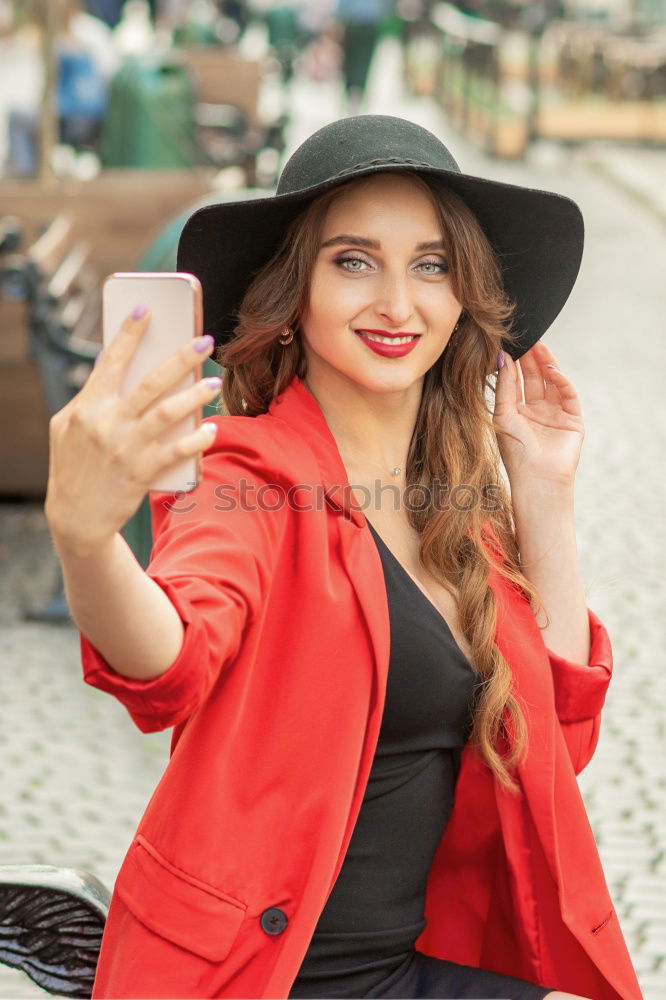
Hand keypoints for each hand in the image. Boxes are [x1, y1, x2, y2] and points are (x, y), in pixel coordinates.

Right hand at [45, 306, 218, 557]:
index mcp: (86, 407)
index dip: (129, 333)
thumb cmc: (75, 467)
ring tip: (214, 382)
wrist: (76, 518)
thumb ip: (91, 400)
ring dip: (195, 394)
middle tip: (205, 340)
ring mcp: (125, 448)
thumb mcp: (68, 428)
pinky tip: (211, 429)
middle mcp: (105, 423)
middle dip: (181, 357)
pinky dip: (197, 439)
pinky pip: (177, 450)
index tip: (148, 308)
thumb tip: (114, 366)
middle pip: (150, 382)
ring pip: (169, 412)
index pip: (110, 361)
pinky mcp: (142, 472)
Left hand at [492, 340, 584, 489]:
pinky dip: (561, 381)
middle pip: (534, 378)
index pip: (516, 382)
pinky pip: (568, 395)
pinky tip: (551, 370)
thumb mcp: (504, 414)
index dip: (513, 363)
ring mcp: (555, 415)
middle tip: (526, 337)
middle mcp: (536, 412)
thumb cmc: (514, 452)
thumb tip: (503, 357)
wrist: (536, 478)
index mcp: (517, 413)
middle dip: (530, 358)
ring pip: (551, 382)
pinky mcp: (572, 420)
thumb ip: (504, 386)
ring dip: (545, 364)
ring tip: (538, 345)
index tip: (508, 344)